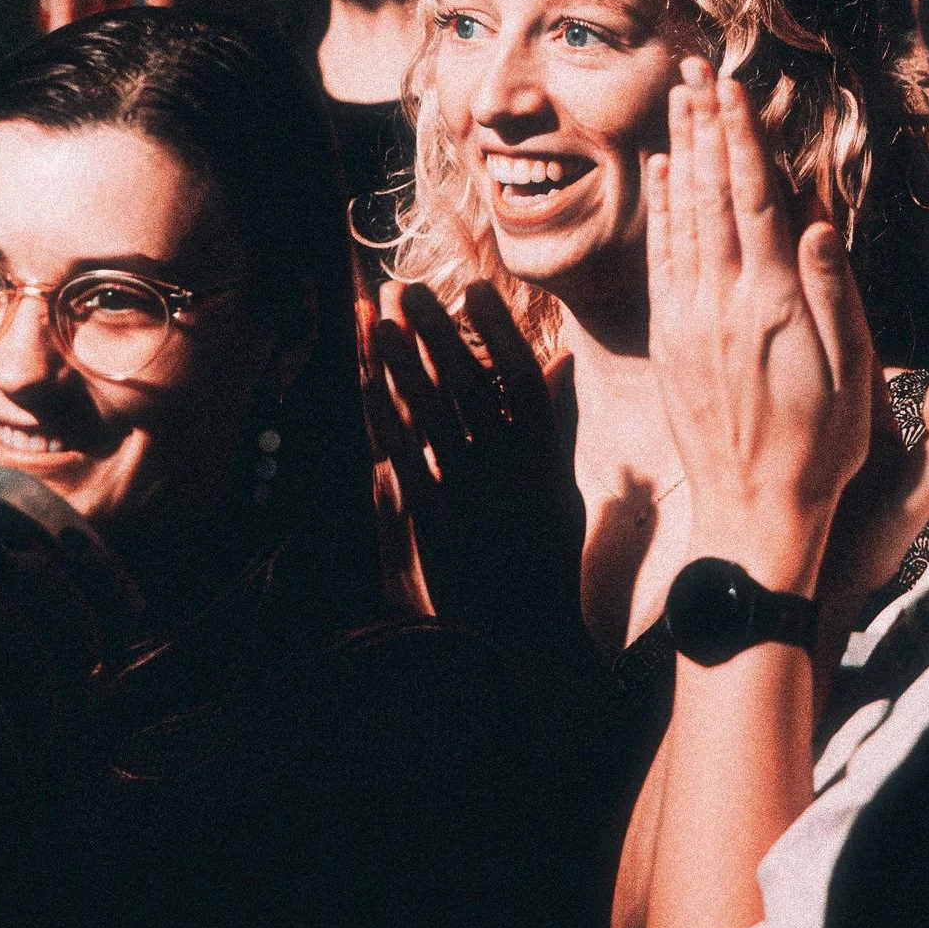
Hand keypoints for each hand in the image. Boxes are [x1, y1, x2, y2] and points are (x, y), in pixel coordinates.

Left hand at [366, 281, 584, 654]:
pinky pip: (405, 461)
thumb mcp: (563, 487)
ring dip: (403, 364)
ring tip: (379, 321)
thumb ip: (559, 423)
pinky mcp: (435, 524)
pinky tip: (366, 387)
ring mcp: (472, 496)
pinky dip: (385, 420)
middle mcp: (511, 471)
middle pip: (471, 385)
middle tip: (410, 289)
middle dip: (439, 333)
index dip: (499, 330)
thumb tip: (561, 362)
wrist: (526, 639)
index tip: (475, 288)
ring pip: (434, 416)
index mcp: (547, 459)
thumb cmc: (548, 560)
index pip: (524, 379)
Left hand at [645, 57, 874, 591]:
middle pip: (710, 194)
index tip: (734, 89)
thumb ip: (833, 295)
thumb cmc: (822, 448)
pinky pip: (661, 256)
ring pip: (680, 217)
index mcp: (773, 304)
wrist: (754, 513)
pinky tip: (658, 174)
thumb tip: (817, 223)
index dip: (743, 140)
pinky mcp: (671, 339)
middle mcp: (723, 302)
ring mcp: (690, 319)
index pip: (756, 201)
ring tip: (678, 101)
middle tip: (695, 69)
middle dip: (704, 125)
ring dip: (678, 152)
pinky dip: (658, 207)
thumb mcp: (851, 376)